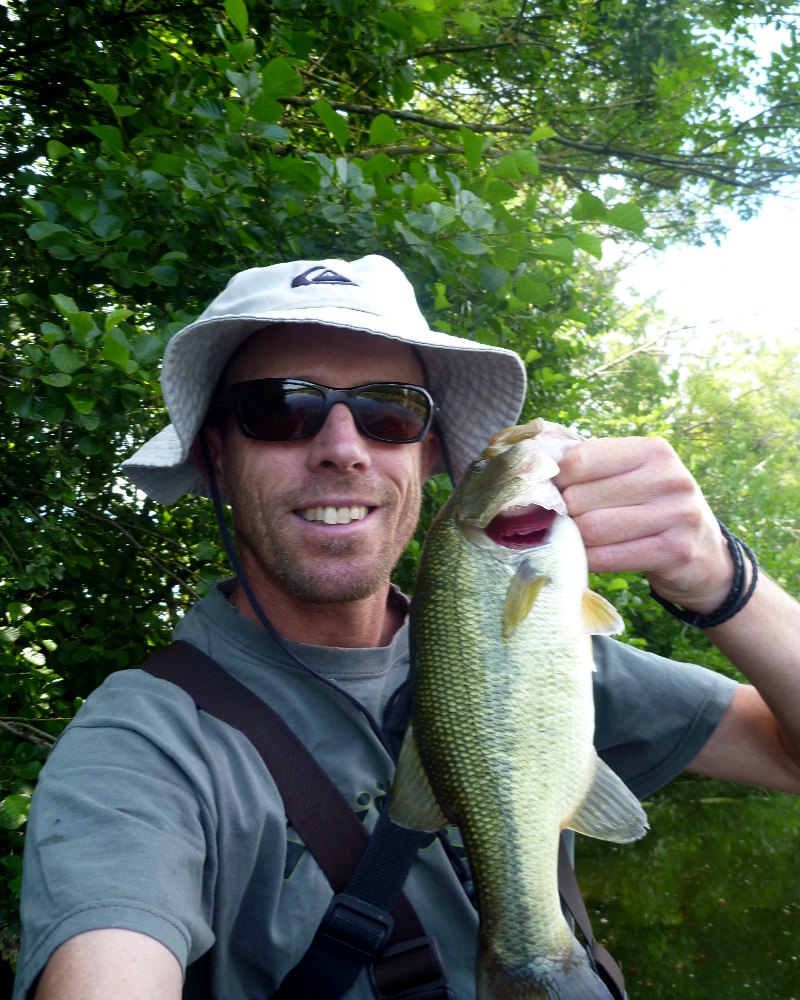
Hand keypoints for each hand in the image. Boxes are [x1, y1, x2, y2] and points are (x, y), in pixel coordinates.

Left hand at [553, 436, 732, 612]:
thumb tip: (533, 457)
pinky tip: (585, 559)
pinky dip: (587, 560)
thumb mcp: (632, 476)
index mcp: (652, 450)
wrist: (705, 556)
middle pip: (581, 496)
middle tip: (559, 523)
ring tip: (571, 540)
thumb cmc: (652, 509)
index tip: (549, 494)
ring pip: (592, 528)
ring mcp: (676, 513)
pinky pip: (609, 557)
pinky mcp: (676, 550)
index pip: (579, 459)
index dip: (554, 480)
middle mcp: (668, 477)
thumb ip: (589, 464)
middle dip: (562, 514)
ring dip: (572, 539)